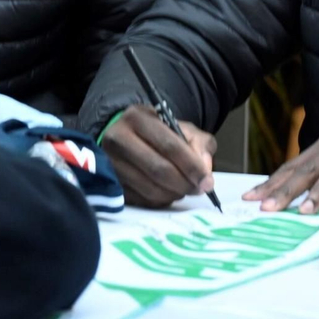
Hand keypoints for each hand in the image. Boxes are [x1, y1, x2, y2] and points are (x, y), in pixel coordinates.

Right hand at [100, 105, 216, 207]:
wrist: (126, 136)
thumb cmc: (158, 133)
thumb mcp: (181, 127)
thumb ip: (199, 144)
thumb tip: (204, 170)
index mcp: (138, 118)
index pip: (169, 145)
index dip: (191, 166)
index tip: (207, 181)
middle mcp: (118, 138)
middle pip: (158, 169)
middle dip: (184, 183)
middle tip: (199, 189)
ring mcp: (111, 162)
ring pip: (150, 188)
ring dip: (174, 194)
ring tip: (184, 189)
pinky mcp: (111, 182)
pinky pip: (141, 199)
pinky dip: (160, 200)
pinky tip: (168, 192)